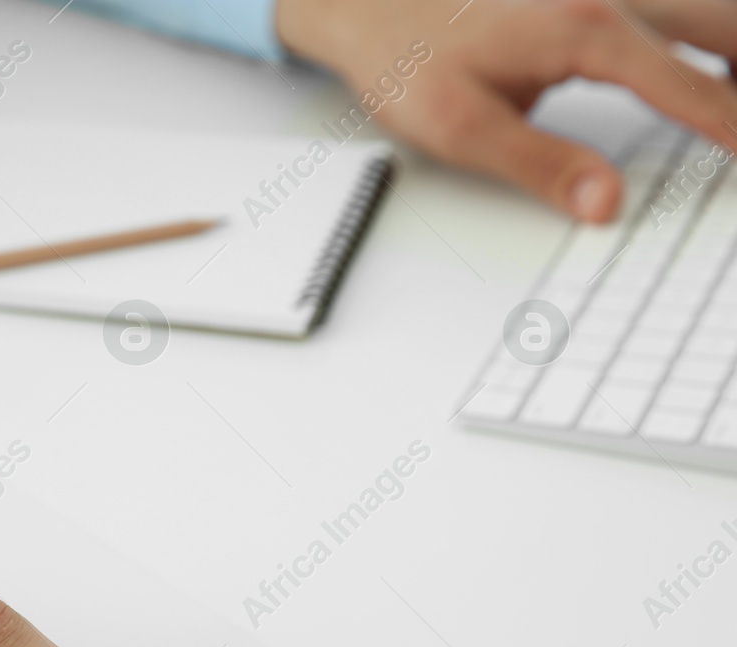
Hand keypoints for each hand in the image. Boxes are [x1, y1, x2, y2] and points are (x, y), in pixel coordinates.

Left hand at [276, 0, 736, 220]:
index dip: (732, 124)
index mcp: (586, 32)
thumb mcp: (462, 128)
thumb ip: (540, 165)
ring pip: (706, 9)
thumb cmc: (407, 58)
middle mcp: (609, 0)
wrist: (370, 4)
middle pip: (721, 24)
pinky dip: (706, 40)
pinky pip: (676, 13)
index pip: (687, 85)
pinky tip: (708, 74)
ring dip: (731, 50)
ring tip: (733, 115)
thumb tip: (603, 203)